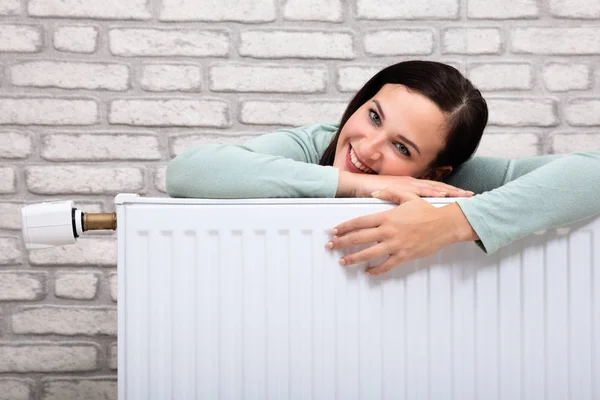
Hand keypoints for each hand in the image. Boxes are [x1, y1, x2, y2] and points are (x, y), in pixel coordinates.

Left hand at [326, 187, 478, 274]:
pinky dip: (376, 270)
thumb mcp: (408, 197)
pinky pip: (386, 265)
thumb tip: (374, 194)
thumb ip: (389, 193)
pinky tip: (368, 272)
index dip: (345, 227)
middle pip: (359, 238)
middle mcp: (388, 231)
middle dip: (342, 243)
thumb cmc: (427, 211)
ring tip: (343, 262)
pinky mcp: (404, 256)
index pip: (360, 222)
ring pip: (368, 254)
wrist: (445, 224)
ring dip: (353, 258)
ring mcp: (395, 245)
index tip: (335, 231)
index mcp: (387, 217)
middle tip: (331, 246)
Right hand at [336, 170, 473, 197]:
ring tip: (461, 196)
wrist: (357, 185)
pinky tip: (440, 196)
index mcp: (411, 186)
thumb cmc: (371, 190)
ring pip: (431, 189)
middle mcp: (411, 184)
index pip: (434, 189)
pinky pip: (418, 193)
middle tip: (471, 196)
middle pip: (438, 188)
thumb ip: (403, 200)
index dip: (450, 192)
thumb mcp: (391, 196)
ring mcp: (406, 187)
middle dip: (455, 192)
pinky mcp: (400, 190)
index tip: (465, 195)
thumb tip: (414, 206)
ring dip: (447, 192)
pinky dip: (431, 193)